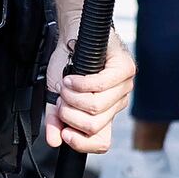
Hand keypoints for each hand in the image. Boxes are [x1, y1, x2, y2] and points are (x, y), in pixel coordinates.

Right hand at [48, 29, 135, 155]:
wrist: (73, 34)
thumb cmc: (68, 63)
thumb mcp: (57, 96)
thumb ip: (55, 119)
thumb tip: (54, 141)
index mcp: (104, 114)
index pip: (102, 142)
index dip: (81, 143)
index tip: (64, 132)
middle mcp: (117, 103)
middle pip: (94, 126)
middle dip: (69, 114)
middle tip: (62, 100)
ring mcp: (124, 87)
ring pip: (96, 107)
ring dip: (72, 97)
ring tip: (66, 85)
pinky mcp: (125, 69)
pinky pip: (100, 86)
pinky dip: (79, 83)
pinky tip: (72, 78)